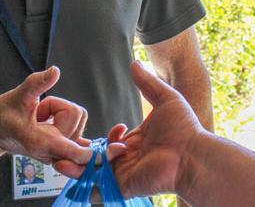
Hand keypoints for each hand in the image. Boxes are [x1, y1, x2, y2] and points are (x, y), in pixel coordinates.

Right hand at [0, 67, 92, 164]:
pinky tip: (53, 117)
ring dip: (60, 111)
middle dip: (60, 107)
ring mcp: (59, 150)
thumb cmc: (2, 117)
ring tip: (40, 117)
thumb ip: (37, 84)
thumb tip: (55, 71)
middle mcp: (54, 150)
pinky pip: (78, 129)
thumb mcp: (17, 96)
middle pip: (77, 117)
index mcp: (42, 143)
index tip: (119, 149)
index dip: (98, 154)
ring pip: (77, 118)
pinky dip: (73, 122)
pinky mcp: (63, 146)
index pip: (77, 152)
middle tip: (38, 112)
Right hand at [57, 62, 198, 197]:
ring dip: (76, 167)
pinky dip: (83, 185)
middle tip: (71, 145)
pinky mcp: (124, 186)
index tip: (119, 129)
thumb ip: (147, 82)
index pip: (112, 143)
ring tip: (61, 158)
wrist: (193, 154)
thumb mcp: (165, 98)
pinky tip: (68, 170)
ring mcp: (125, 174)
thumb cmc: (185, 130)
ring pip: (94, 173)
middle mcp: (129, 160)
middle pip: (99, 159)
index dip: (109, 136)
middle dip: (82, 153)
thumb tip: (134, 63)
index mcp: (137, 143)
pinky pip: (99, 190)